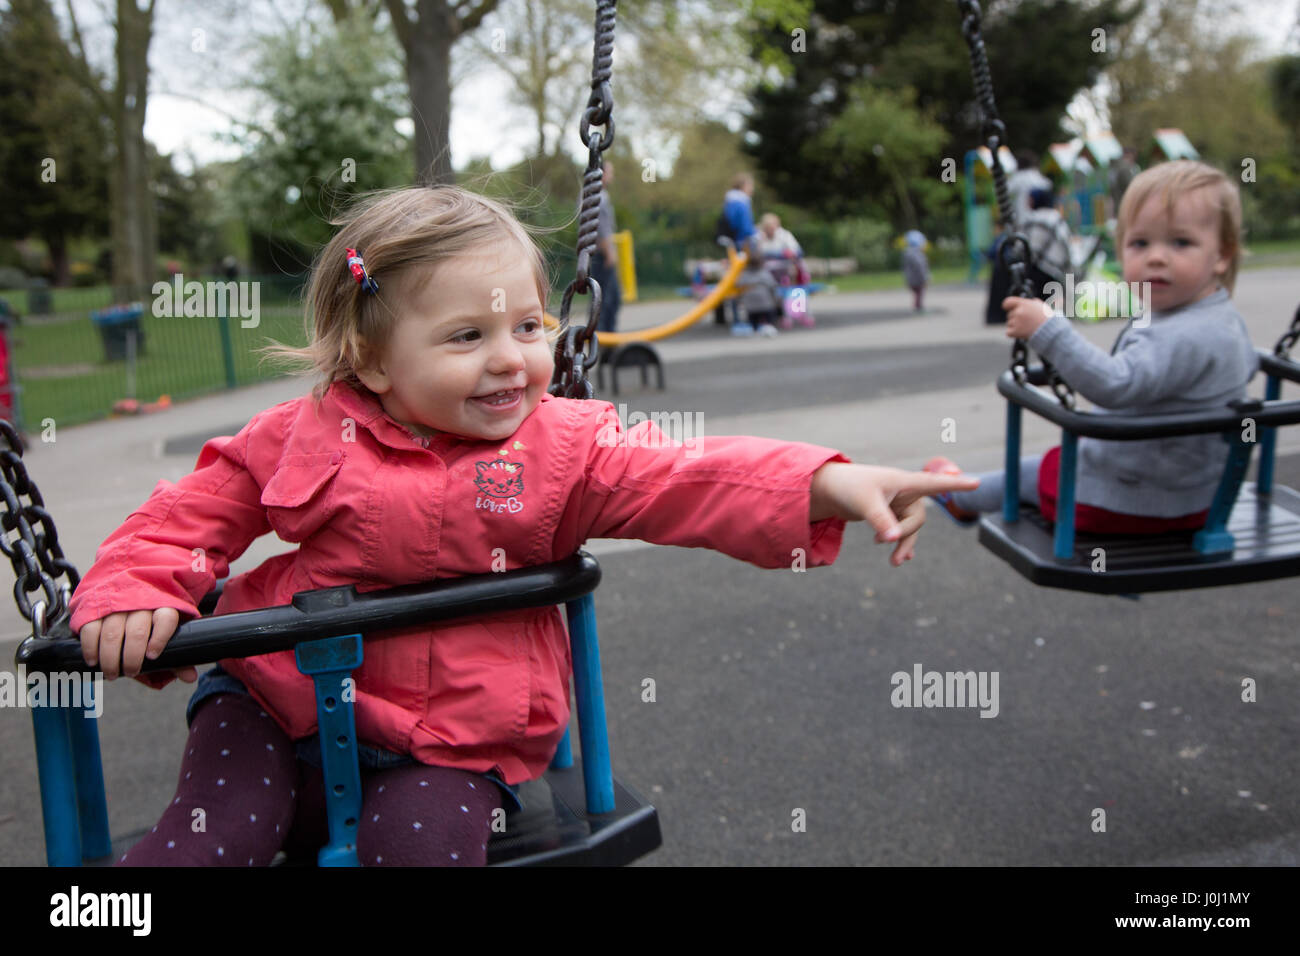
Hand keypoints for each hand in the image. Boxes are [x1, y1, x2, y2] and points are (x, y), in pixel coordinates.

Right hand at [79, 609, 195, 682]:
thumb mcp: (167, 636)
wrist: (128, 590)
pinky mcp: (96, 608)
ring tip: (112, 673)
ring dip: (110, 657)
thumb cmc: (151, 622)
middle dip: (132, 658)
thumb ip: (177, 659)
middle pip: (137, 631)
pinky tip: (93, 662)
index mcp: (164, 607)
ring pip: (112, 632)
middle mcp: (141, 604)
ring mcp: (117, 605)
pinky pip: (91, 628)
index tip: (152, 656)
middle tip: (130, 672)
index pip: (165, 620)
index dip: (160, 639)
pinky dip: (91, 648)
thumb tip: (190, 678)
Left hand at [811, 463, 979, 565]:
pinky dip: (902, 542)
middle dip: (906, 535)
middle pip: (918, 518)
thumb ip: (880, 520)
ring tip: (894, 564)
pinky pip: (903, 530)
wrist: (831, 490)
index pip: (935, 483)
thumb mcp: (865, 503)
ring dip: (903, 544)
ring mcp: (899, 503)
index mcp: (904, 482)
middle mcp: (906, 492)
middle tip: (887, 552)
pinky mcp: (891, 513)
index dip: (956, 485)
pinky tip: (904, 558)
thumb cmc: (849, 488)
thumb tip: (894, 539)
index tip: (977, 483)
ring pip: (911, 527)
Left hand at [1002, 296, 1053, 339]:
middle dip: (1016, 318)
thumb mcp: (1041, 306)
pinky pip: (1008, 332)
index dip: (1007, 306)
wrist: (1050, 331)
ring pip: (1009, 323)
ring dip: (1015, 326)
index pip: (1007, 302)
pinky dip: (1013, 333)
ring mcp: (1016, 322)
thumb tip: (1031, 301)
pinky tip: (1022, 332)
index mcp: (1024, 304)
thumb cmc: (1046, 318)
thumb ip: (1032, 302)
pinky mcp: (1015, 332)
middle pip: (1009, 314)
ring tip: (1027, 327)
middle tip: (1026, 321)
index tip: (1008, 309)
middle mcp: (1018, 312)